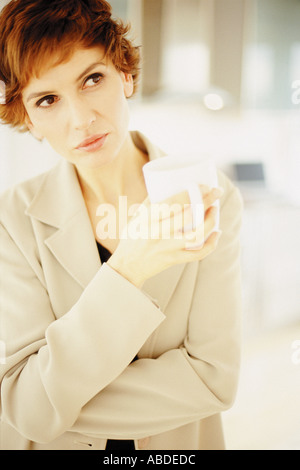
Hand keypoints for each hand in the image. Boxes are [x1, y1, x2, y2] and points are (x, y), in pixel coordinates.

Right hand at [107, 186, 222, 287]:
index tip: (204, 185)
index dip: (191, 193)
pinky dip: (211, 244)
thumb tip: (168, 183)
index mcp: (147, 219)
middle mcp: (156, 233)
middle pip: (187, 216)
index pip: (172, 203)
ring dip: (210, 221)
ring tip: (215, 210)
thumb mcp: (137, 217)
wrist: (128, 266)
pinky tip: (217, 233)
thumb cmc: (133, 236)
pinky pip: (197, 254)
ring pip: (195, 235)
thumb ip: (151, 202)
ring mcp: (166, 248)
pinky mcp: (174, 259)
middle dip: (206, 202)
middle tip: (216, 192)